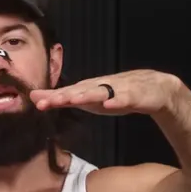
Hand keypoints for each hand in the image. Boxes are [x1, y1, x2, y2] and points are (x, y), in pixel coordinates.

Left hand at [30, 70, 184, 115]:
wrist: (154, 89)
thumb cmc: (116, 94)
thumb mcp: (89, 99)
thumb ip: (64, 99)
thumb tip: (35, 98)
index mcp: (90, 89)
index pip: (68, 93)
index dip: (52, 97)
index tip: (36, 102)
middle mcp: (101, 86)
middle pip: (80, 91)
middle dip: (64, 96)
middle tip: (47, 101)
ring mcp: (119, 89)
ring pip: (101, 92)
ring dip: (87, 95)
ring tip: (73, 100)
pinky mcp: (136, 96)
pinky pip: (127, 98)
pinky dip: (118, 101)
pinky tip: (110, 104)